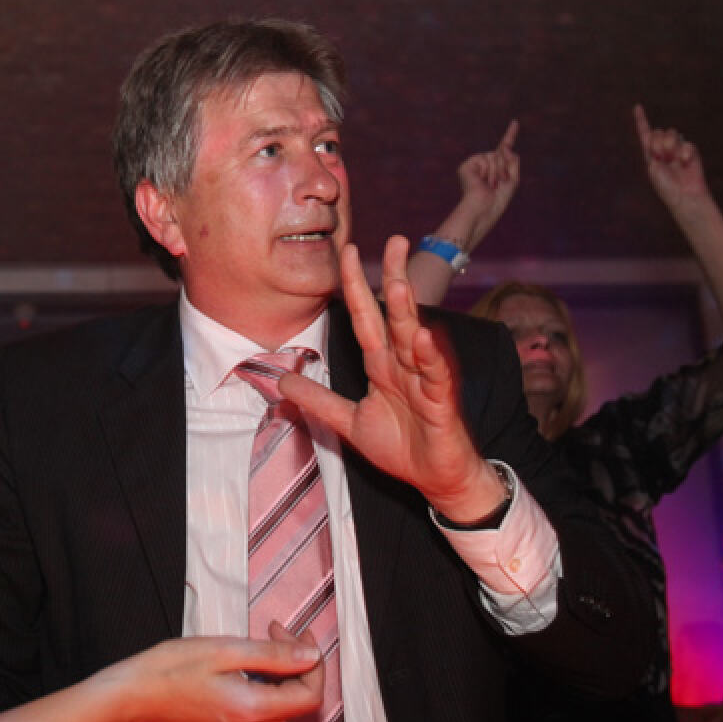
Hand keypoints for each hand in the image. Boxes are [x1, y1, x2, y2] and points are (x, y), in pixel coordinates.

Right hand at [121, 623, 323, 721]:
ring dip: (281, 673)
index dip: (312, 663)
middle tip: (276, 630)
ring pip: (281, 706)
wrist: (135, 694)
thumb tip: (311, 656)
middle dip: (296, 662)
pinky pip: (262, 714)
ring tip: (261, 642)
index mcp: (253, 711)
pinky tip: (247, 665)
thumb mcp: (226, 650)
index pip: (309, 696)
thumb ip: (273, 656)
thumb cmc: (173, 667)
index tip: (299, 634)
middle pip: (297, 701)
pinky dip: (265, 687)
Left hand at [281, 237, 499, 518]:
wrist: (436, 480)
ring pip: (415, 339)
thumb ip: (318, 401)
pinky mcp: (442, 402)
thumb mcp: (349, 422)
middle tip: (396, 240)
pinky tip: (422, 338)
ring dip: (408, 312)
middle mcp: (404, 365)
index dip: (355, 287)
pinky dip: (429, 357)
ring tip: (399, 283)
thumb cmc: (402, 446)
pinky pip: (435, 376)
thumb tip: (280, 383)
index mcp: (383, 365)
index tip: (347, 251)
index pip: (366, 318)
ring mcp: (425, 380)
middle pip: (397, 315)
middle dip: (395, 277)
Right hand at [453, 119, 519, 248]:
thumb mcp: (513, 179)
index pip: (504, 149)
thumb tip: (504, 147)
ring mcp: (475, 163)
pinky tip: (483, 181)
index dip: (510, 135)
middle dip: (504, 169)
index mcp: (495, 167)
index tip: (515, 122)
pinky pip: (486, 159)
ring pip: (495, 156)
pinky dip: (489, 170)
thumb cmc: (498, 199)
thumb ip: (512, 160)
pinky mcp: (467, 165)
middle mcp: (485, 163)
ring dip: (497, 172)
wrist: (485, 208)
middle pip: (502, 153)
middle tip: (497, 184)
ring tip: (490, 185)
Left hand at [634, 105, 708, 211]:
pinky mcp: (691, 152)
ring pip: (672, 133)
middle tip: (662, 159)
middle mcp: (663, 149)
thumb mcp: (652, 168)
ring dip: (670, 146)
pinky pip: (687, 143)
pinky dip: (685, 152)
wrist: (684, 196)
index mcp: (650, 154)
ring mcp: (677, 149)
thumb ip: (653, 149)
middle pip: (658, 131)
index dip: (641, 120)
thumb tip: (666, 135)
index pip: (645, 133)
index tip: (637, 106)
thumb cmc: (666, 186)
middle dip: (658, 144)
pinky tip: (684, 162)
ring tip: (672, 161)